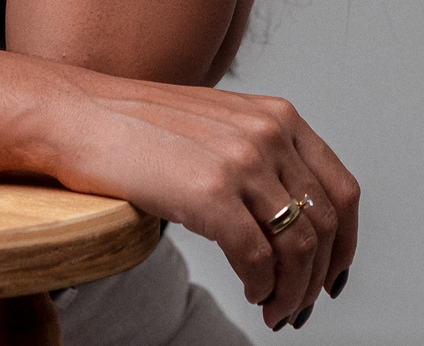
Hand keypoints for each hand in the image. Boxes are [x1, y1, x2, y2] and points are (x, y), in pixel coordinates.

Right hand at [48, 74, 357, 329]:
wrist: (79, 115)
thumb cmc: (138, 126)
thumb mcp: (218, 126)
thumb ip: (259, 155)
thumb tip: (290, 219)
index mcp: (276, 114)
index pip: (342, 190)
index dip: (344, 243)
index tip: (332, 276)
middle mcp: (267, 132)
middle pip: (325, 224)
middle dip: (318, 278)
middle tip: (298, 308)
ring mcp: (240, 160)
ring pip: (298, 248)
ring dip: (293, 292)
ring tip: (273, 309)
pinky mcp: (210, 192)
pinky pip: (259, 260)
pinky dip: (262, 287)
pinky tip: (250, 293)